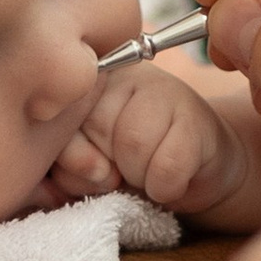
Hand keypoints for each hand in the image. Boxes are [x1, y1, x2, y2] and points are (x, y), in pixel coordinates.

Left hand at [52, 61, 248, 215]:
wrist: (194, 171)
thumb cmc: (129, 165)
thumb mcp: (86, 166)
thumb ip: (70, 161)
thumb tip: (95, 167)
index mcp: (87, 80)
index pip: (64, 119)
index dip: (74, 157)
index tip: (94, 165)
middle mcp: (124, 72)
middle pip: (98, 129)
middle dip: (108, 168)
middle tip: (124, 170)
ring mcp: (165, 88)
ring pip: (133, 144)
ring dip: (138, 178)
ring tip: (146, 174)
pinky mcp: (196, 117)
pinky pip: (167, 166)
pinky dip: (165, 188)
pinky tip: (169, 181)